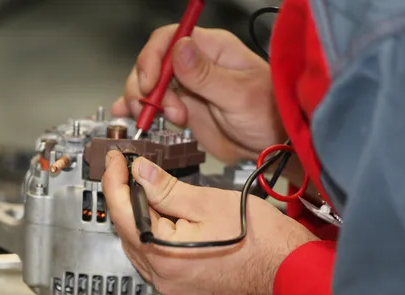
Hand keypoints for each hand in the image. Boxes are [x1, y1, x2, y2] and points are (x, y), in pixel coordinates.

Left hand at [101, 151, 318, 294]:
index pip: (123, 212)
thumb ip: (166, 188)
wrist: (287, 267)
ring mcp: (171, 285)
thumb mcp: (207, 202)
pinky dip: (152, 232)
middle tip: (128, 168)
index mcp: (163, 256)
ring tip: (148, 186)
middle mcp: (162, 277)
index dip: (114, 180)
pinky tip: (163, 214)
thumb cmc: (259, 238)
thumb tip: (140, 172)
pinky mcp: (182, 285)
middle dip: (125, 195)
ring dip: (139, 214)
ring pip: (138, 243)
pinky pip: (154, 256)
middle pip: (127, 229)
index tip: (115, 160)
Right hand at [112, 25, 285, 163]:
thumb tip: (179, 50)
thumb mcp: (239, 95)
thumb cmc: (270, 114)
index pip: (170, 39)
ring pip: (151, 86)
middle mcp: (196, 65)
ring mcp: (188, 88)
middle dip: (144, 85)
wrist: (275, 145)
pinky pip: (156, 105)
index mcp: (212, 50)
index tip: (149, 83)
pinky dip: (140, 110)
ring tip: (148, 117)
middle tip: (149, 107)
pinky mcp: (185, 110)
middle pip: (154, 63)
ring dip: (142, 101)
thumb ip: (207, 75)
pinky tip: (129, 114)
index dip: (153, 58)